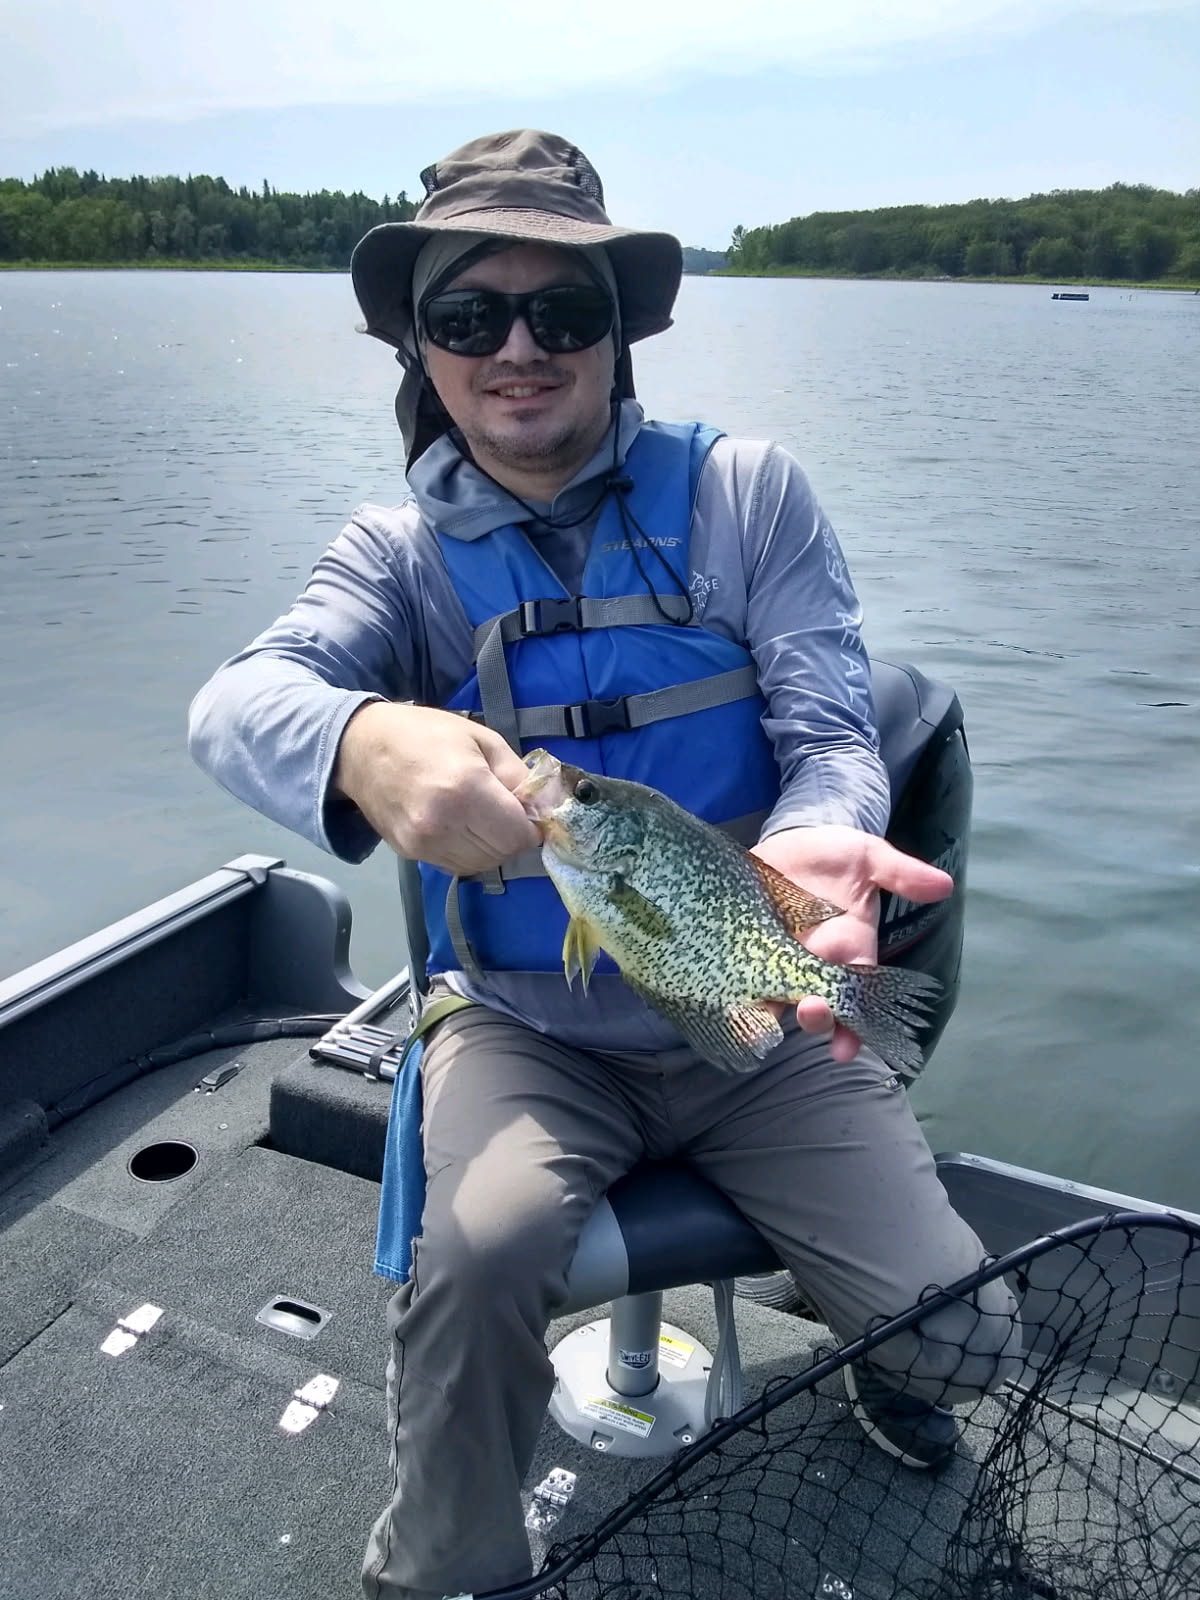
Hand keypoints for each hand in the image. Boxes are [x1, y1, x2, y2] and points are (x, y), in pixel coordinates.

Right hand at [333, 702, 539, 875]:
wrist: (360, 748)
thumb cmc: (425, 734)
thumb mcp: (481, 739)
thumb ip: (518, 775)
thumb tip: (548, 806)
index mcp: (465, 789)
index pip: (519, 835)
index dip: (532, 825)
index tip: (528, 809)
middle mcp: (443, 824)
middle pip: (503, 853)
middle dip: (512, 835)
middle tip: (503, 809)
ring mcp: (424, 844)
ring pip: (482, 865)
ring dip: (492, 846)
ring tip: (480, 816)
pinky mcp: (412, 855)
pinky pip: (457, 865)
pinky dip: (469, 852)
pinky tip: (460, 825)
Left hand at [751, 824, 952, 1060]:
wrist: (794, 839)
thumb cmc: (838, 855)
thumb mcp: (869, 857)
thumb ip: (901, 873)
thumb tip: (943, 885)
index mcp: (848, 950)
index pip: (855, 999)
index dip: (851, 1028)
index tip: (845, 1049)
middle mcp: (812, 962)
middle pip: (814, 1004)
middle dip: (814, 1016)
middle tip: (811, 1010)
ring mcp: (775, 956)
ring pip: (774, 999)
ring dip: (770, 1013)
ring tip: (764, 1021)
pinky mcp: (744, 944)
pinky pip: (735, 975)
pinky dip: (728, 992)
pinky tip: (719, 1002)